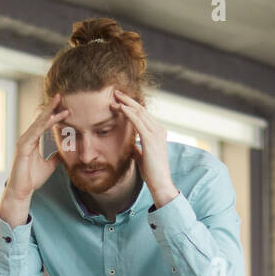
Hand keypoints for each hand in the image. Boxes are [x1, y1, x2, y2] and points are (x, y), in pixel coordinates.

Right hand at [5, 92, 70, 200]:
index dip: (55, 114)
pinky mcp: (22, 148)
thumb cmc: (32, 178)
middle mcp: (27, 138)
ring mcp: (23, 141)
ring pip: (38, 123)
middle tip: (60, 95)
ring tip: (58, 101)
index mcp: (33, 140)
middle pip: (41, 119)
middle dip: (51, 107)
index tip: (66, 107)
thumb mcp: (50, 165)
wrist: (23, 191)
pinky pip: (35, 133)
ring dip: (48, 112)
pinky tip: (51, 118)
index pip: (45, 123)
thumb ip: (57, 155)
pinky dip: (43, 125)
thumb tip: (67, 151)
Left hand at [112, 88, 177, 206]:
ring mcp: (156, 133)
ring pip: (139, 112)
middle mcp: (159, 129)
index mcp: (158, 132)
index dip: (131, 106)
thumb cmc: (152, 172)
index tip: (120, 101)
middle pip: (141, 109)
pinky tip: (120, 107)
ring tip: (114, 96)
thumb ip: (138, 148)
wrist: (160, 183)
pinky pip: (137, 121)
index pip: (143, 115)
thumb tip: (132, 145)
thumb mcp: (143, 157)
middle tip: (115, 92)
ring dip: (126, 103)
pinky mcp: (150, 138)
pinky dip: (128, 112)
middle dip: (128, 99)